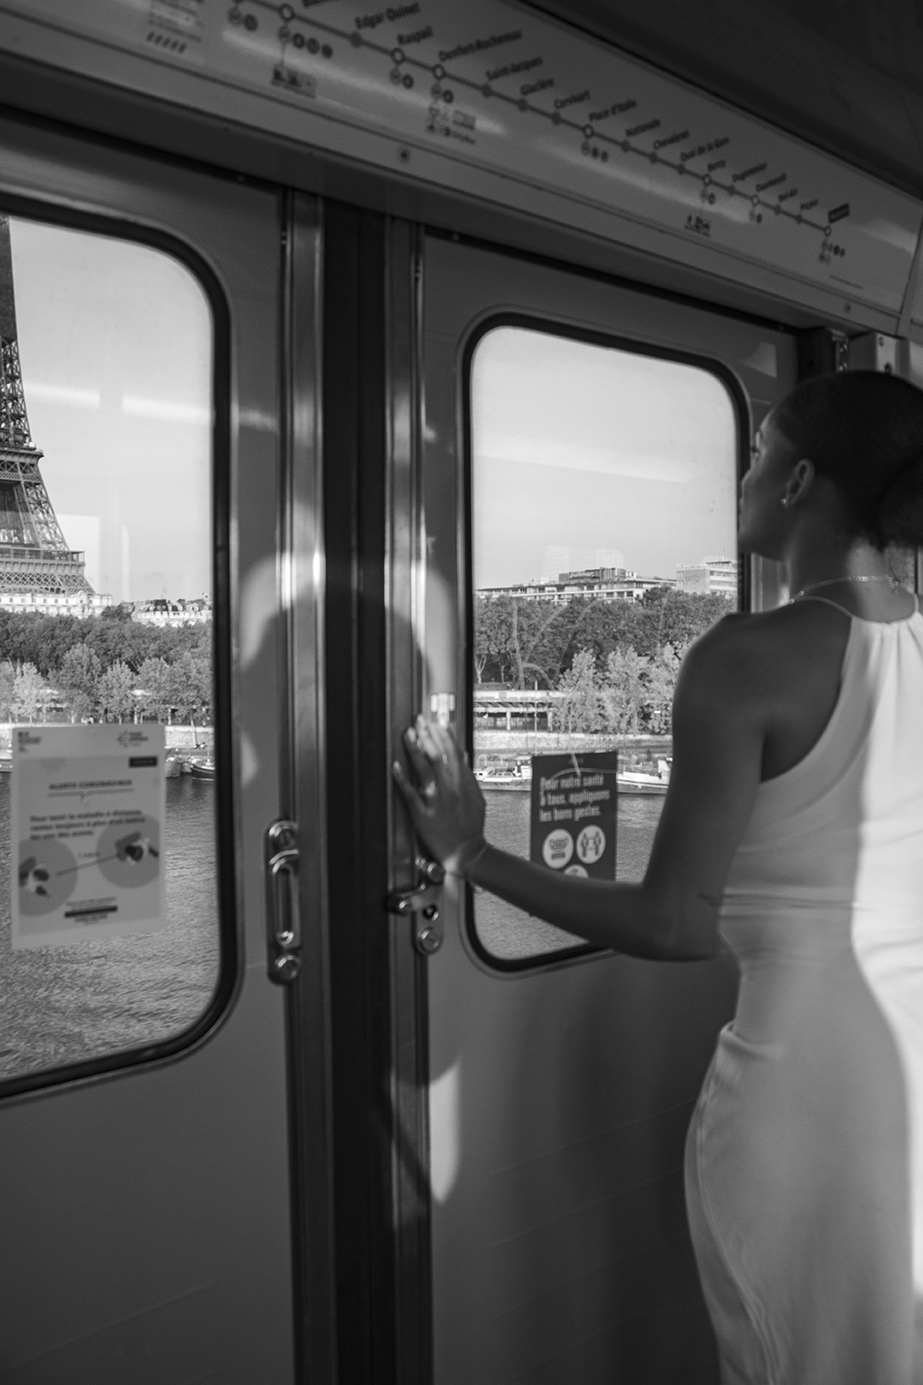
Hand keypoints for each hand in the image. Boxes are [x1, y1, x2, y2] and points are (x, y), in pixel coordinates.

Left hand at [392, 716, 486, 875]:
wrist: (465, 852)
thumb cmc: (471, 827)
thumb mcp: (477, 797)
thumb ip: (468, 775)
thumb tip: (463, 755)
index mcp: (462, 783)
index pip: (453, 752)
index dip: (444, 735)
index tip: (436, 721)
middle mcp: (449, 789)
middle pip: (438, 756)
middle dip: (428, 736)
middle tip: (419, 720)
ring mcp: (436, 800)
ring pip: (424, 770)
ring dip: (415, 750)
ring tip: (409, 734)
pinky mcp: (423, 814)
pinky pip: (411, 794)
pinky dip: (402, 779)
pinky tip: (395, 766)